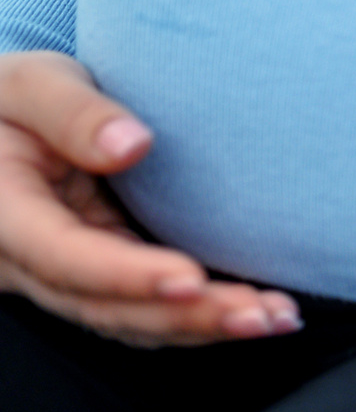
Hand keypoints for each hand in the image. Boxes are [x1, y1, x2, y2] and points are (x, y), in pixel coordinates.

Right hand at [0, 51, 300, 345]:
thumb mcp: (30, 85)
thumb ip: (72, 111)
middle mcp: (26, 261)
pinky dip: (195, 316)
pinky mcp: (95, 274)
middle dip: (184, 316)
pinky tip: (254, 313)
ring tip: (274, 319)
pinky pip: (141, 308)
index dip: (127, 275)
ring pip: (128, 319)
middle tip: (257, 315)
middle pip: (104, 305)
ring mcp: (61, 275)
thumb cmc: (13, 99)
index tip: (190, 280)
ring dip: (201, 326)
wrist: (2, 122)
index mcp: (3, 214)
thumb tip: (131, 144)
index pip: (63, 256)